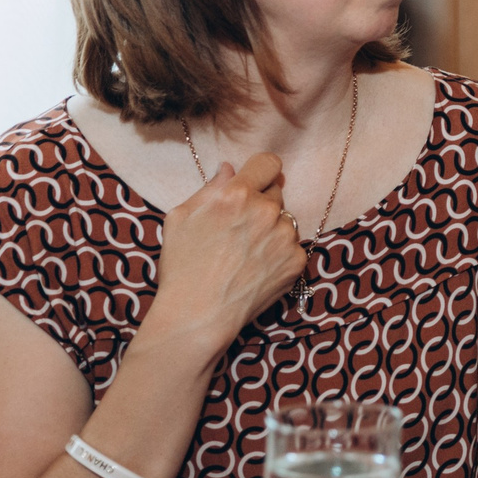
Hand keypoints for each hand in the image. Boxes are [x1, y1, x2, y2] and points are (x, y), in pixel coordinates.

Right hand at [149, 154, 306, 350]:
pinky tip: (256, 268)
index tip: (255, 181)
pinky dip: (279, 253)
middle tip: (239, 228)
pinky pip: (292, 246)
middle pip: (275, 192)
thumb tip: (229, 169)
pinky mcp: (296, 261)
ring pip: (284, 220)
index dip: (261, 171)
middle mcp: (266, 210)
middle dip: (260, 203)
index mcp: (237, 193)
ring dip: (271, 229)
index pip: (269, 162)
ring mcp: (285, 236)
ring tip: (245, 253)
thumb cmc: (182, 267)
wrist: (198, 315)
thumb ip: (209, 188)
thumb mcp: (180, 218)